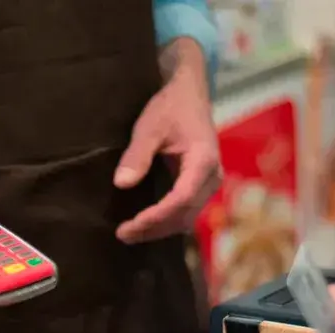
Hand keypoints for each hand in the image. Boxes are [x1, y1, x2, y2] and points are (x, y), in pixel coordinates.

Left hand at [114, 41, 221, 242]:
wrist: (189, 95)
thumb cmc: (170, 108)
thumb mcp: (149, 126)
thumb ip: (137, 155)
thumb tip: (121, 184)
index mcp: (203, 161)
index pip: (181, 198)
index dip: (156, 216)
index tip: (130, 225)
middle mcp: (212, 177)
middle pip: (185, 214)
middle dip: (154, 229)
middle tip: (123, 235)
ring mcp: (209, 184)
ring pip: (187, 218)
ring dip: (159, 229)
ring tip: (130, 234)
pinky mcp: (202, 186)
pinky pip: (186, 212)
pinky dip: (166, 221)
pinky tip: (144, 226)